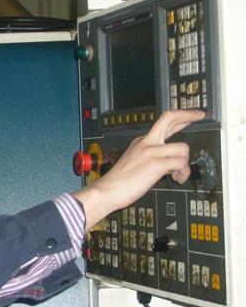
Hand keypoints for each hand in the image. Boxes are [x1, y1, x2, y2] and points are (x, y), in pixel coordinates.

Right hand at [73, 109, 205, 230]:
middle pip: (169, 118)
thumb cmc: (118, 182)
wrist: (106, 191)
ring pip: (182, 147)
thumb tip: (168, 162)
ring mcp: (150, 152)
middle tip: (200, 116)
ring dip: (185, 164)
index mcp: (141, 143)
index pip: (163, 123)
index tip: (192, 115)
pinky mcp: (155, 164)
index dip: (180, 116)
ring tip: (178, 174)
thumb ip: (152, 159)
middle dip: (188, 115)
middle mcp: (146, 143)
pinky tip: (176, 179)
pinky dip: (183, 173)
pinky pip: (180, 163)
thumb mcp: (134, 163)